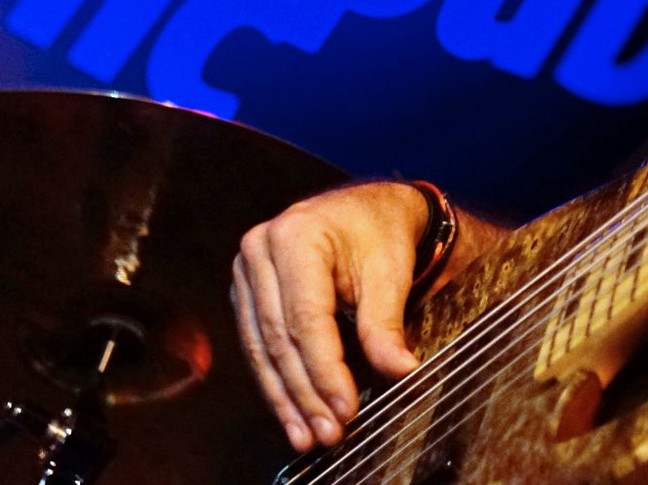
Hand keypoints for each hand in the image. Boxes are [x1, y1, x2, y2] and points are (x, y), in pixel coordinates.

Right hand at [231, 182, 428, 451]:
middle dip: (306, 393)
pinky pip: (257, 346)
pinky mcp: (247, 292)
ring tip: (308, 436)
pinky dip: (277, 382)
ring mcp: (247, 272)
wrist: (371, 210)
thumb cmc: (382, 233)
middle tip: (329, 433)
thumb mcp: (390, 273)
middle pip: (279, 339)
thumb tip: (400, 372)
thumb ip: (386, 325)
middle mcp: (260, 251)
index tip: (347, 408)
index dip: (325, 370)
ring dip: (287, 398)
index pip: (306, 320)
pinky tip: (292, 414)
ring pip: (262, 350)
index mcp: (296, 237)